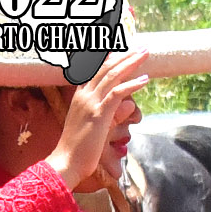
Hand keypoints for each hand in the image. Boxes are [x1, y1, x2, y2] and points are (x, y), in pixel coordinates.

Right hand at [45, 50, 149, 190]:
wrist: (65, 163)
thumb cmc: (75, 150)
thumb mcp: (84, 126)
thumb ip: (97, 114)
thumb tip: (111, 111)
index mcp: (79, 97)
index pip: (93, 71)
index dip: (108, 58)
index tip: (123, 50)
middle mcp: (84, 96)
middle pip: (106, 68)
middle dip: (124, 56)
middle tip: (140, 48)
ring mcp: (91, 104)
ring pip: (112, 76)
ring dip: (131, 63)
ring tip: (145, 54)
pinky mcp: (99, 114)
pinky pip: (117, 93)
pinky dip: (132, 84)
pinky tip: (144, 79)